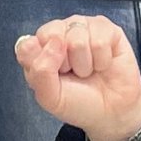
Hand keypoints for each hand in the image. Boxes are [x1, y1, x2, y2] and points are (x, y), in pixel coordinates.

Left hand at [16, 16, 140, 140]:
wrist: (112, 113)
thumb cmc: (79, 103)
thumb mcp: (51, 97)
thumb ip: (40, 70)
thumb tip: (55, 41)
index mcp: (40, 48)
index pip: (28, 45)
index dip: (41, 64)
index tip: (54, 78)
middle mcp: (60, 33)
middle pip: (52, 35)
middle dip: (65, 62)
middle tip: (73, 73)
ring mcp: (83, 28)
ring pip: (78, 37)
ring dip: (85, 64)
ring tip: (89, 70)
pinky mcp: (107, 29)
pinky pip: (100, 40)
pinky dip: (102, 60)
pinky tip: (102, 65)